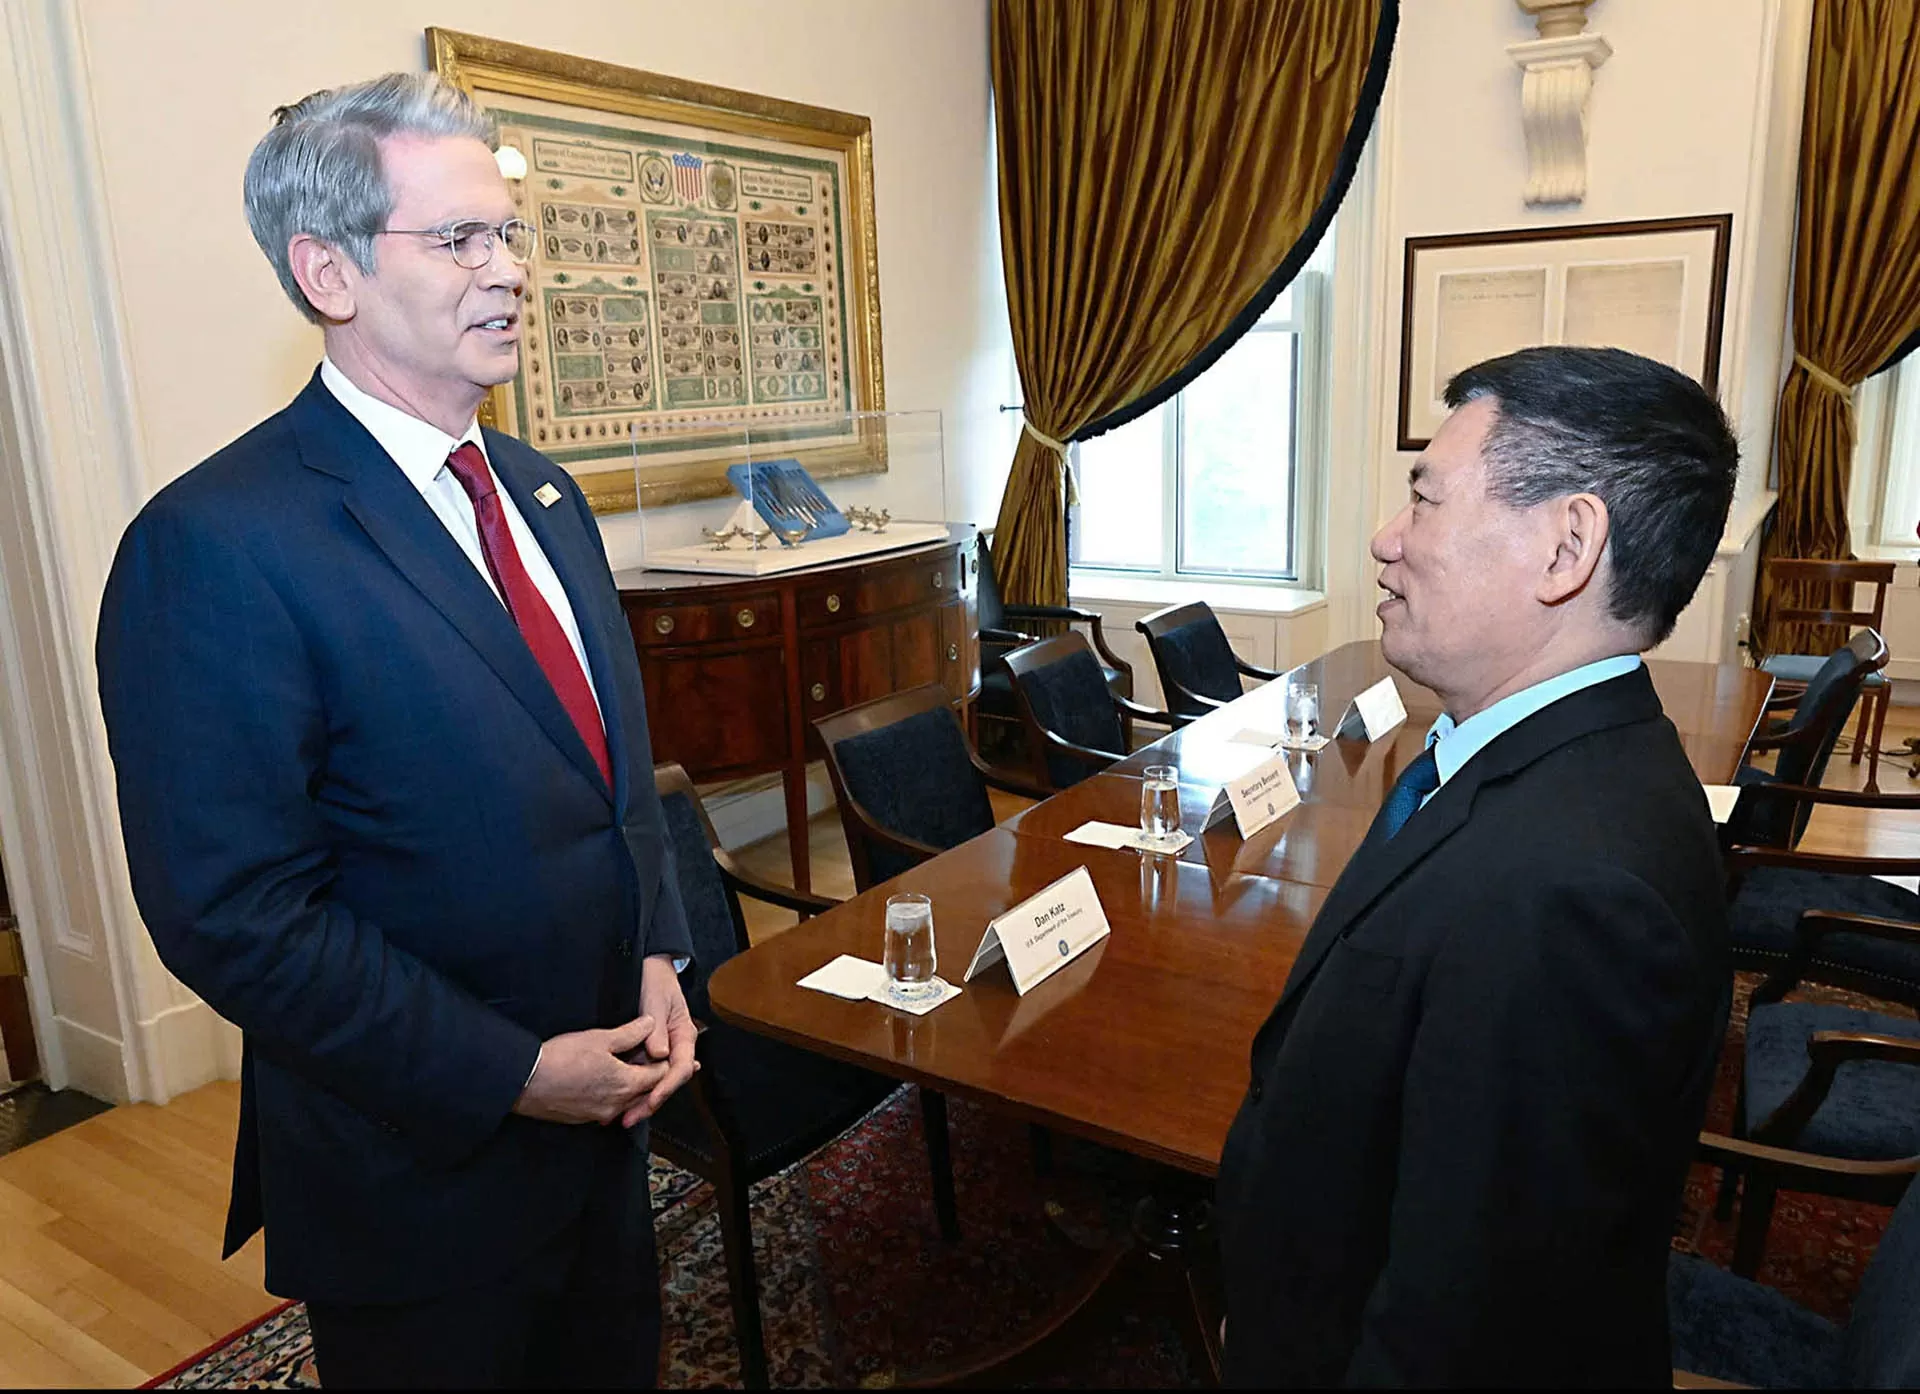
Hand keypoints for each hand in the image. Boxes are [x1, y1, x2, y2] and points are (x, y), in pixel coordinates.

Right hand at [513, 1016, 670, 1123]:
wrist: (526, 1082)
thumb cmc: (562, 1059)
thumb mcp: (600, 1038)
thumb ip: (630, 1033)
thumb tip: (650, 1024)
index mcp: (626, 1084)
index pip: (659, 1075)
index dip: (664, 1061)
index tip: (666, 1052)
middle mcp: (616, 1104)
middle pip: (646, 1092)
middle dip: (651, 1076)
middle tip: (655, 1062)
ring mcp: (599, 1114)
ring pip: (627, 1102)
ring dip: (632, 1087)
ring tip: (630, 1069)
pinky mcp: (583, 1118)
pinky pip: (608, 1108)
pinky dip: (613, 1095)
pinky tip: (606, 1081)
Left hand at [622, 954, 699, 1126]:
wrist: (647, 968)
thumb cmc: (655, 980)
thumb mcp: (655, 1000)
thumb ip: (656, 1028)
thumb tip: (660, 1054)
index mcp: (684, 1035)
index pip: (679, 1068)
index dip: (666, 1086)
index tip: (651, 1099)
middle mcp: (675, 1047)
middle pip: (667, 1081)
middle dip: (649, 1101)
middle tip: (629, 1118)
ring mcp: (661, 1051)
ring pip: (653, 1081)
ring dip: (638, 1099)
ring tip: (619, 1116)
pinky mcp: (646, 1052)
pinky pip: (641, 1073)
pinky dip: (630, 1087)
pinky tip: (616, 1100)